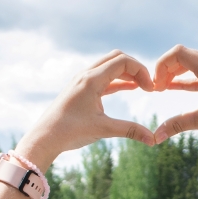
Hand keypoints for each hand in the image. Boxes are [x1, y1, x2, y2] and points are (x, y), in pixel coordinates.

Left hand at [17, 51, 156, 166]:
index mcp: (92, 79)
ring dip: (127, 73)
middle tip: (148, 85)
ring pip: (109, 66)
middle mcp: (86, 75)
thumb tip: (153, 140)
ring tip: (142, 87)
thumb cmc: (70, 132)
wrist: (45, 137)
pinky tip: (129, 88)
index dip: (141, 71)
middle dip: (135, 68)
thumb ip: (129, 130)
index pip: (123, 61)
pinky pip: (104, 78)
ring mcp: (82, 81)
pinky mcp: (81, 89)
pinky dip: (118, 80)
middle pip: (117, 58)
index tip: (150, 89)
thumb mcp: (103, 129)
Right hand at [150, 43, 197, 198]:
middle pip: (183, 56)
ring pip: (191, 65)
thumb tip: (155, 137)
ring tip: (161, 88)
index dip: (162, 64)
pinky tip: (172, 88)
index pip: (179, 53)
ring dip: (175, 74)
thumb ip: (178, 125)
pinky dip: (185, 80)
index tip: (155, 83)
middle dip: (166, 69)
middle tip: (155, 88)